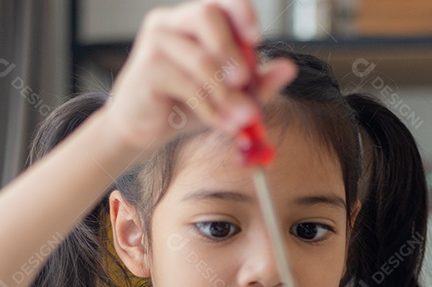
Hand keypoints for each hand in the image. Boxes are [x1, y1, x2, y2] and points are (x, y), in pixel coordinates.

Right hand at [103, 0, 296, 151]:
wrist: (143, 129)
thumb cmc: (183, 104)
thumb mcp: (227, 94)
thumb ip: (258, 82)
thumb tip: (288, 68)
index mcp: (194, 20)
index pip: (222, 2)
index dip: (242, 12)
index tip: (257, 38)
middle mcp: (172, 22)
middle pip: (208, 15)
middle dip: (233, 50)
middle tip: (245, 81)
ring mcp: (156, 42)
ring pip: (200, 58)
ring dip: (226, 93)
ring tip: (240, 119)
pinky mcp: (146, 70)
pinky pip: (186, 85)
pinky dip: (210, 108)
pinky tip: (220, 123)